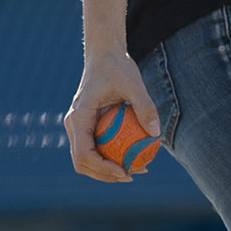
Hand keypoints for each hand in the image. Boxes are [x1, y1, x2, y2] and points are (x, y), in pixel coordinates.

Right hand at [64, 47, 163, 180]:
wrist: (104, 55)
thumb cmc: (118, 66)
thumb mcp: (134, 83)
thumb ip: (145, 106)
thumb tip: (155, 133)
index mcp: (78, 117)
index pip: (83, 153)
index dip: (102, 168)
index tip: (125, 171)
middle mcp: (74, 124)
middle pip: (81, 162)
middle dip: (105, 174)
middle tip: (133, 175)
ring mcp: (79, 126)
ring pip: (87, 158)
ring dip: (108, 169)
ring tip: (137, 170)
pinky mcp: (87, 126)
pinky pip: (96, 147)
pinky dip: (111, 156)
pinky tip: (135, 156)